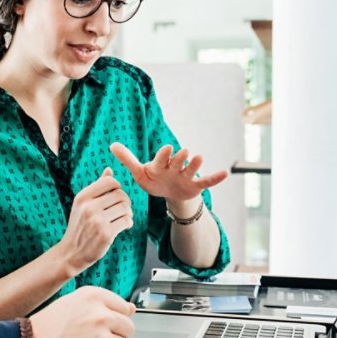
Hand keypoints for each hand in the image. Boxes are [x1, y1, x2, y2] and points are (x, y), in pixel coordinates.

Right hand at [26, 286, 135, 337]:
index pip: (124, 306)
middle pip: (128, 327)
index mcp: (93, 296)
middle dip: (116, 334)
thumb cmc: (44, 327)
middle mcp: (101, 315)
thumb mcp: (71, 303)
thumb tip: (131, 309)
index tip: (104, 323)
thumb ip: (102, 304)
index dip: (114, 317)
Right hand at [52, 168, 132, 275]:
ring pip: (125, 208)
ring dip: (128, 213)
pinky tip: (122, 226)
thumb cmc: (79, 227)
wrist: (71, 252)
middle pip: (121, 194)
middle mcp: (89, 207)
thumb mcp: (82, 205)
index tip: (116, 196)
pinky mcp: (106, 233)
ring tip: (122, 218)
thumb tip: (109, 170)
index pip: (110, 182)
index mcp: (82, 197)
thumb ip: (97, 188)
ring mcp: (97, 220)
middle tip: (122, 209)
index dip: (118, 188)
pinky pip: (126, 221)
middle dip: (125, 202)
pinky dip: (128, 223)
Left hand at [110, 142, 226, 205]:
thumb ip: (127, 159)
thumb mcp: (139, 172)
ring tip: (199, 158)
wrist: (167, 192)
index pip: (161, 159)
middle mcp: (174, 167)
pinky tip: (225, 174)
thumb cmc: (153, 179)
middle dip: (180, 158)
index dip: (163, 154)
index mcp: (160, 165)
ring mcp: (186, 176)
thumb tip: (111, 144)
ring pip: (191, 169)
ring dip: (195, 164)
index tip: (167, 148)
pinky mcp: (195, 185)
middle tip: (183, 152)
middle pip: (177, 161)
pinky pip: (206, 182)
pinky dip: (215, 178)